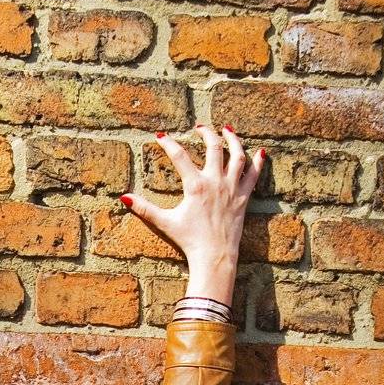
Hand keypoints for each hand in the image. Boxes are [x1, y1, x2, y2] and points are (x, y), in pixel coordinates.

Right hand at [120, 125, 264, 296]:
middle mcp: (215, 181)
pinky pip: (254, 174)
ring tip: (227, 129)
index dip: (168, 143)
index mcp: (195, 185)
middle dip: (206, 133)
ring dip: (233, 139)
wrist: (214, 257)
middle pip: (214, 146)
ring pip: (237, 154)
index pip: (179, 156)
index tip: (160, 136)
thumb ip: (144, 209)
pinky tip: (260, 151)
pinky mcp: (243, 197)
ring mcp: (232, 187)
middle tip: (199, 127)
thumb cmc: (189, 241)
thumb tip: (124, 198)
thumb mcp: (165, 223)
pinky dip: (258, 162)